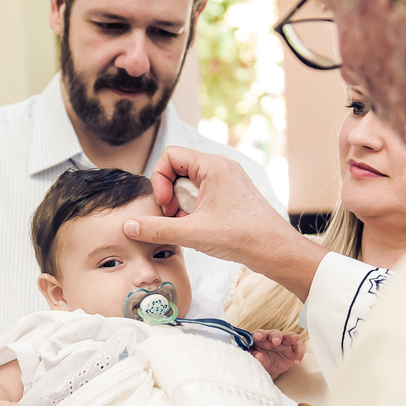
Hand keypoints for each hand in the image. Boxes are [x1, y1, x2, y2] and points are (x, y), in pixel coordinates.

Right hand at [123, 146, 292, 270]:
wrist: (276, 250)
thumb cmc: (243, 236)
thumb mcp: (192, 233)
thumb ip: (156, 228)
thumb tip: (129, 226)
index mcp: (212, 166)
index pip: (170, 155)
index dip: (159, 179)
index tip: (165, 205)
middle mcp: (220, 168)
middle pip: (177, 169)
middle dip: (169, 194)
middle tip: (173, 217)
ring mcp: (226, 181)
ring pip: (188, 183)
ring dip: (179, 204)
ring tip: (186, 225)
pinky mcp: (230, 195)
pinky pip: (201, 193)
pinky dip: (192, 209)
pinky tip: (197, 228)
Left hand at [251, 330, 304, 378]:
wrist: (271, 367)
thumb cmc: (263, 359)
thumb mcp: (258, 360)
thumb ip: (257, 357)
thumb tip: (258, 357)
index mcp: (261, 338)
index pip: (259, 333)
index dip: (259, 333)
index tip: (257, 336)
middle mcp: (273, 338)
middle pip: (275, 333)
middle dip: (276, 336)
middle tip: (276, 341)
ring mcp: (284, 342)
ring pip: (289, 335)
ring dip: (292, 337)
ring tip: (295, 338)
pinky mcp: (293, 348)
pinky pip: (299, 346)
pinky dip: (299, 353)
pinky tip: (297, 362)